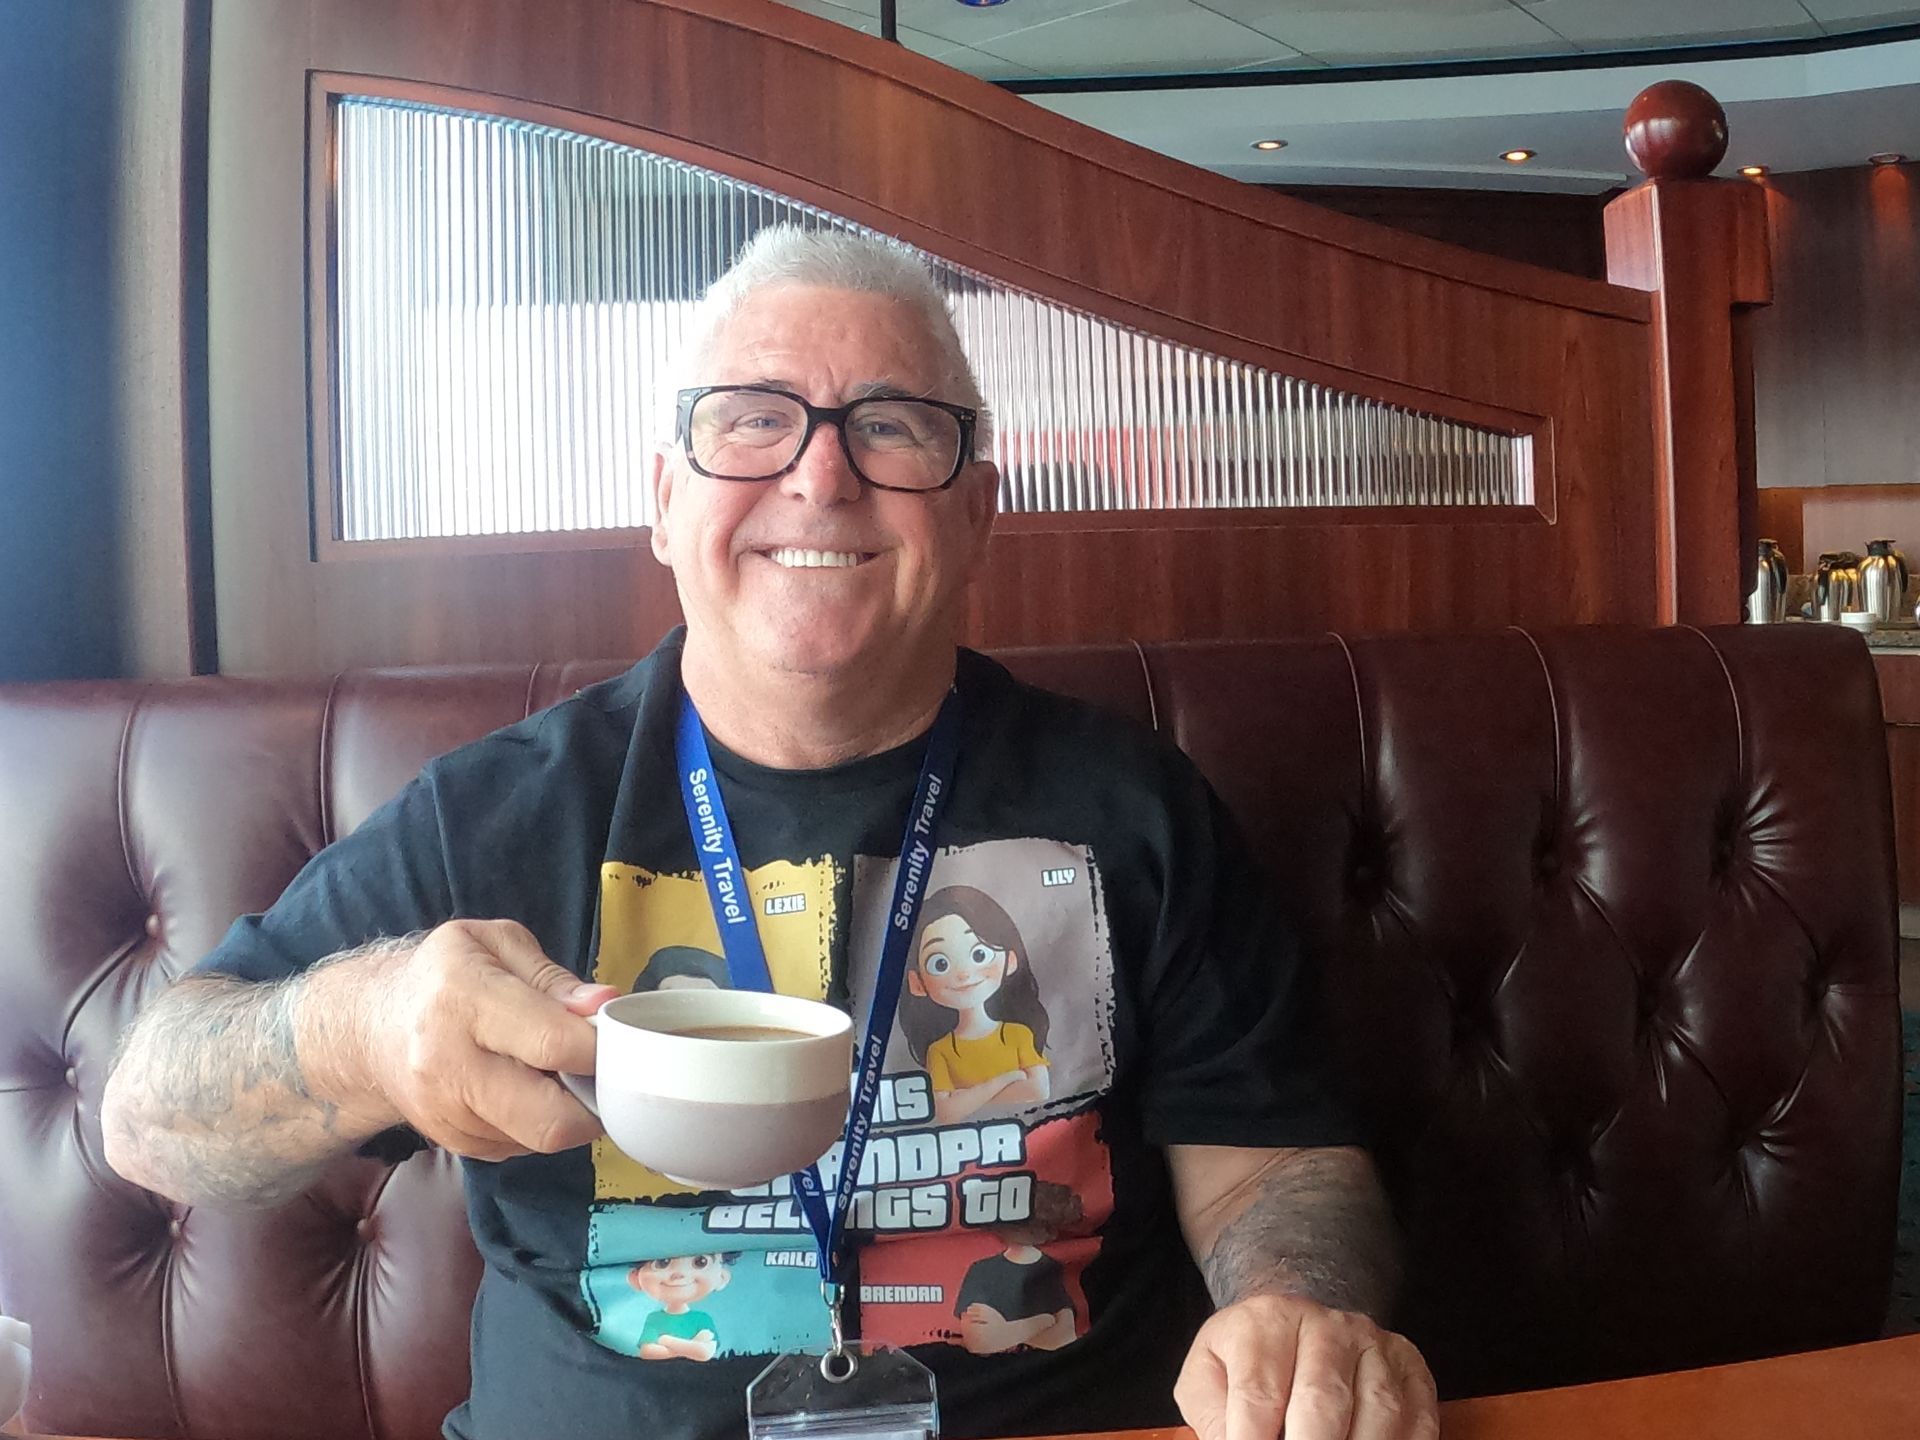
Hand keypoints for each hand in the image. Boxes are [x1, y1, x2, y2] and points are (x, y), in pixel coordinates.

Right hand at [309, 918, 619, 1161]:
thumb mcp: (495, 945)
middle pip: (551, 1119)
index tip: (618, 1037)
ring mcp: (448, 1114)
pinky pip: (522, 1147)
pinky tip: (528, 1089)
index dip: (600, 1047)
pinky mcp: (455, 1145)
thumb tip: (604, 1006)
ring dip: (569, 1112)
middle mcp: (449, 1065)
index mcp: (463, 999)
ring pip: (542, 1139)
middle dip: (594, 1101)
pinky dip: (540, 1123)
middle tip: (602, 1071)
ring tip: (560, 1072)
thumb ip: (553, 977)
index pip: (552, 1043)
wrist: (369, 1030)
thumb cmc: (445, 975)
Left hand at [1174, 1293, 1436, 1439]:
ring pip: (1378, 1411)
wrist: (1296, 1319)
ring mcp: (1375, 1345)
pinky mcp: (1411, 1368)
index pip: (1259, 1393)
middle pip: (1322, 1401)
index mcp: (1266, 1323)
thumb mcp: (1208, 1375)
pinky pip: (1417, 1419)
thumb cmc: (1249, 1359)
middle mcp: (1326, 1327)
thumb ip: (1214, 1417)